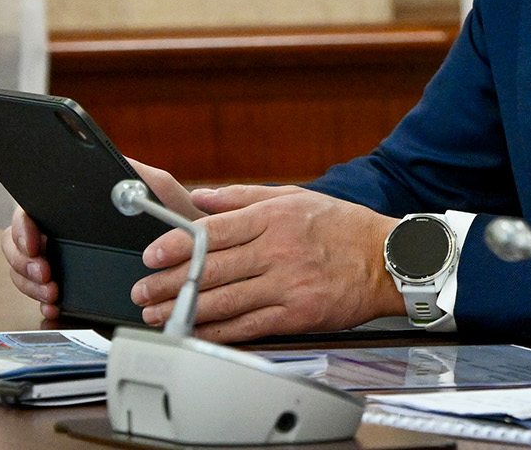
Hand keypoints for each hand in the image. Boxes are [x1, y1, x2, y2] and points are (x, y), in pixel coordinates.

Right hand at [2, 158, 194, 318]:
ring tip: (53, 292)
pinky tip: (54, 305)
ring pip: (24, 270)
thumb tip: (112, 170)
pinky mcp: (72, 282)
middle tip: (45, 274)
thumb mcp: (157, 187)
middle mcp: (61, 230)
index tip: (34, 243)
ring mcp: (63, 257)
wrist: (193, 248)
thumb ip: (135, 175)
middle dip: (23, 261)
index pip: (29, 210)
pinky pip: (42, 294)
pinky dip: (41, 301)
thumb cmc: (173, 213)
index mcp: (72, 205)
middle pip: (17, 243)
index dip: (22, 228)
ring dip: (30, 283)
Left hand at [130, 185, 400, 341]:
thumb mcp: (296, 197)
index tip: (150, 255)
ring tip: (157, 315)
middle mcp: (278, 250)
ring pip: (223, 301)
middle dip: (168, 283)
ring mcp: (287, 284)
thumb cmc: (344, 228)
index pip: (213, 232)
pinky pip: (248, 327)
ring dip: (183, 311)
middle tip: (141, 291)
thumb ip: (243, 198)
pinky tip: (196, 333)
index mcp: (275, 217)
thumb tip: (198, 197)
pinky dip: (218, 332)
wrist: (389, 260)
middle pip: (210, 269)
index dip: (175, 245)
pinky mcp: (297, 314)